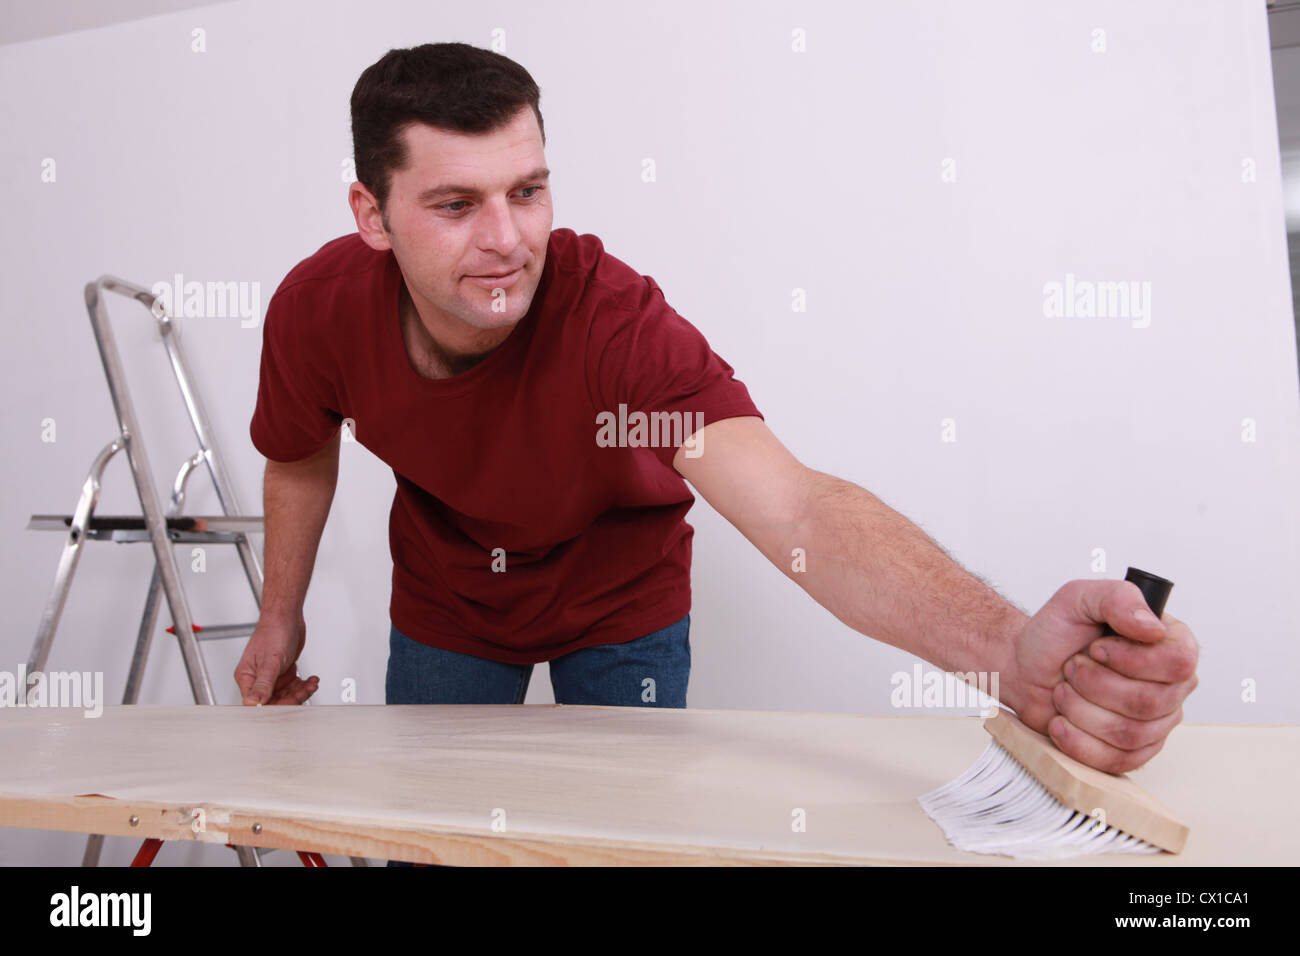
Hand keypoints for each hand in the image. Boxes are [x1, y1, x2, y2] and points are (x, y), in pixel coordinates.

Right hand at [235, 614, 319, 704]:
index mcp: (247, 677)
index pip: (256, 703)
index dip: (273, 707)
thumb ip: (263, 684)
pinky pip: (293, 686)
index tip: (288, 703)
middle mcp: (258, 679)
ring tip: (311, 683)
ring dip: (301, 691)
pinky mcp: (283, 673)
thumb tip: (253, 703)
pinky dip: (304, 685)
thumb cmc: (274, 631)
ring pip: (286, 694)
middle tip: (305, 690)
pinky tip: (311, 680)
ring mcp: (271, 676)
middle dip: (292, 697)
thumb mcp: (270, 661)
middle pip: (274, 701)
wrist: (287, 616)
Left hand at [1000, 579, 1197, 772]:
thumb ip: (1118, 598)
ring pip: (1130, 734)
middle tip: (1072, 668)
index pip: (1178, 663)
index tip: (1095, 648)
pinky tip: (1061, 722)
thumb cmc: (1055, 633)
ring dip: (1081, 710)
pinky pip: (1116, 761)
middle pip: (1149, 702)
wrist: (1024, 667)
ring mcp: (1155, 723)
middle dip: (1094, 684)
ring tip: (1064, 691)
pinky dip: (1078, 742)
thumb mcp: (1079, 598)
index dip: (1130, 660)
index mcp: (1170, 643)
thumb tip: (1154, 627)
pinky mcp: (1132, 751)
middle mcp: (1172, 686)